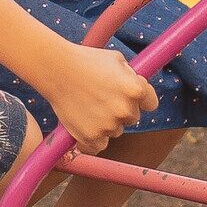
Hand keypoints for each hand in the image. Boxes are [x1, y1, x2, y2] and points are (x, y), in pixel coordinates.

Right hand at [42, 44, 156, 152]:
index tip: (129, 97)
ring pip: (115, 131)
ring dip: (106, 123)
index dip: (141, 100)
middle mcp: (125, 110)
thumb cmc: (86, 60)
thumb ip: (132, 76)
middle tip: (101, 98)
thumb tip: (140, 87)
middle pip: (132, 118)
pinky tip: (84, 126)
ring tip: (88, 106)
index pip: (151, 104)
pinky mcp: (91, 137)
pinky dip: (92, 140)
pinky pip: (99, 146)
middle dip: (121, 110)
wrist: (56, 69)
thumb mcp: (116, 60)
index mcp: (135, 90)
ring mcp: (109, 125)